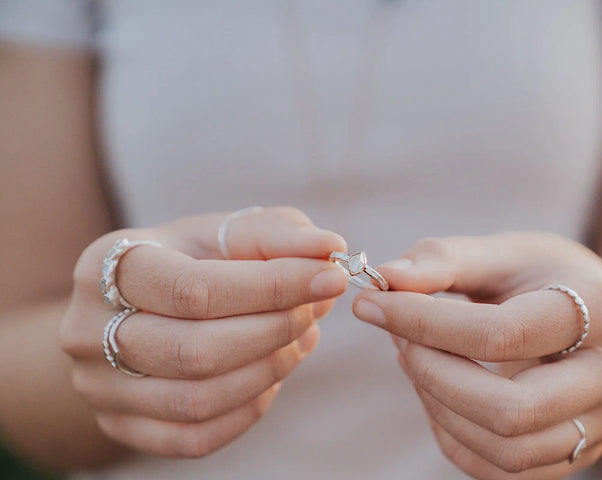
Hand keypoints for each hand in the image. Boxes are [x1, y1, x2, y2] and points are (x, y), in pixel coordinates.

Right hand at [60, 207, 347, 457]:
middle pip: (197, 351)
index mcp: (108, 263)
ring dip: (270, 369)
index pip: (196, 290)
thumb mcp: (228, 233)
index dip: (273, 288)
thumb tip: (330, 247)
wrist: (138, 306)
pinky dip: (249, 407)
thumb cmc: (192, 261)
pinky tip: (272, 373)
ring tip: (301, 338)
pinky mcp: (120, 425)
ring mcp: (98, 386)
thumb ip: (280, 235)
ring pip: (198, 400)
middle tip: (316, 310)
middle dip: (276, 331)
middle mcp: (88, 329)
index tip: (331, 277)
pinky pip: (195, 437)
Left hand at [353, 234, 601, 479]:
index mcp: (599, 310)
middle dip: (433, 377)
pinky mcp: (579, 453)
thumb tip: (384, 279)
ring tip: (415, 361)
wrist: (596, 317)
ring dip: (439, 408)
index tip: (372, 305)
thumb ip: (444, 260)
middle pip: (511, 410)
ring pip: (508, 450)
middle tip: (397, 341)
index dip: (424, 323)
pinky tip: (437, 393)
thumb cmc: (540, 277)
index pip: (501, 334)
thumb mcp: (501, 252)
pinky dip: (453, 437)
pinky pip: (503, 472)